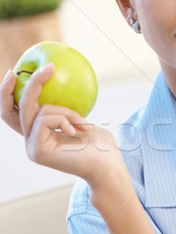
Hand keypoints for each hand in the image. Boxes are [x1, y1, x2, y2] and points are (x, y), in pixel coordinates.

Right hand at [0, 65, 124, 183]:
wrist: (107, 165)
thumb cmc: (100, 144)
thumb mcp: (79, 119)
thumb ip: (63, 109)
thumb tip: (56, 81)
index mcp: (39, 136)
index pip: (17, 113)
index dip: (9, 94)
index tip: (14, 72)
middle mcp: (30, 143)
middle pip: (17, 109)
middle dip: (24, 86)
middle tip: (42, 68)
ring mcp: (32, 147)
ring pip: (38, 111)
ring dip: (66, 112)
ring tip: (85, 124)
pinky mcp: (37, 149)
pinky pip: (45, 118)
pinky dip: (65, 118)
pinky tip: (79, 131)